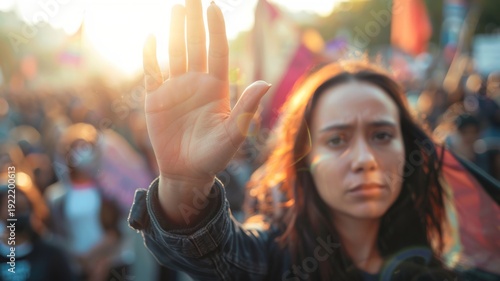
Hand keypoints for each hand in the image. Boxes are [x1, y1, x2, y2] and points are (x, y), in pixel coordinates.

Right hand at [143, 0, 269, 187]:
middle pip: (195, 46)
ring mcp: (175, 89)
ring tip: (176, 8)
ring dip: (174, 31)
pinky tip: (151, 37)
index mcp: (216, 89)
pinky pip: (153, 72)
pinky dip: (150, 55)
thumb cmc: (214, 156)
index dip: (216, 31)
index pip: (216, 53)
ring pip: (175, 53)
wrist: (187, 172)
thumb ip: (246, 108)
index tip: (214, 7)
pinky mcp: (156, 99)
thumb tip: (265, 83)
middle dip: (194, 22)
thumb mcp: (234, 134)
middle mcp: (196, 83)